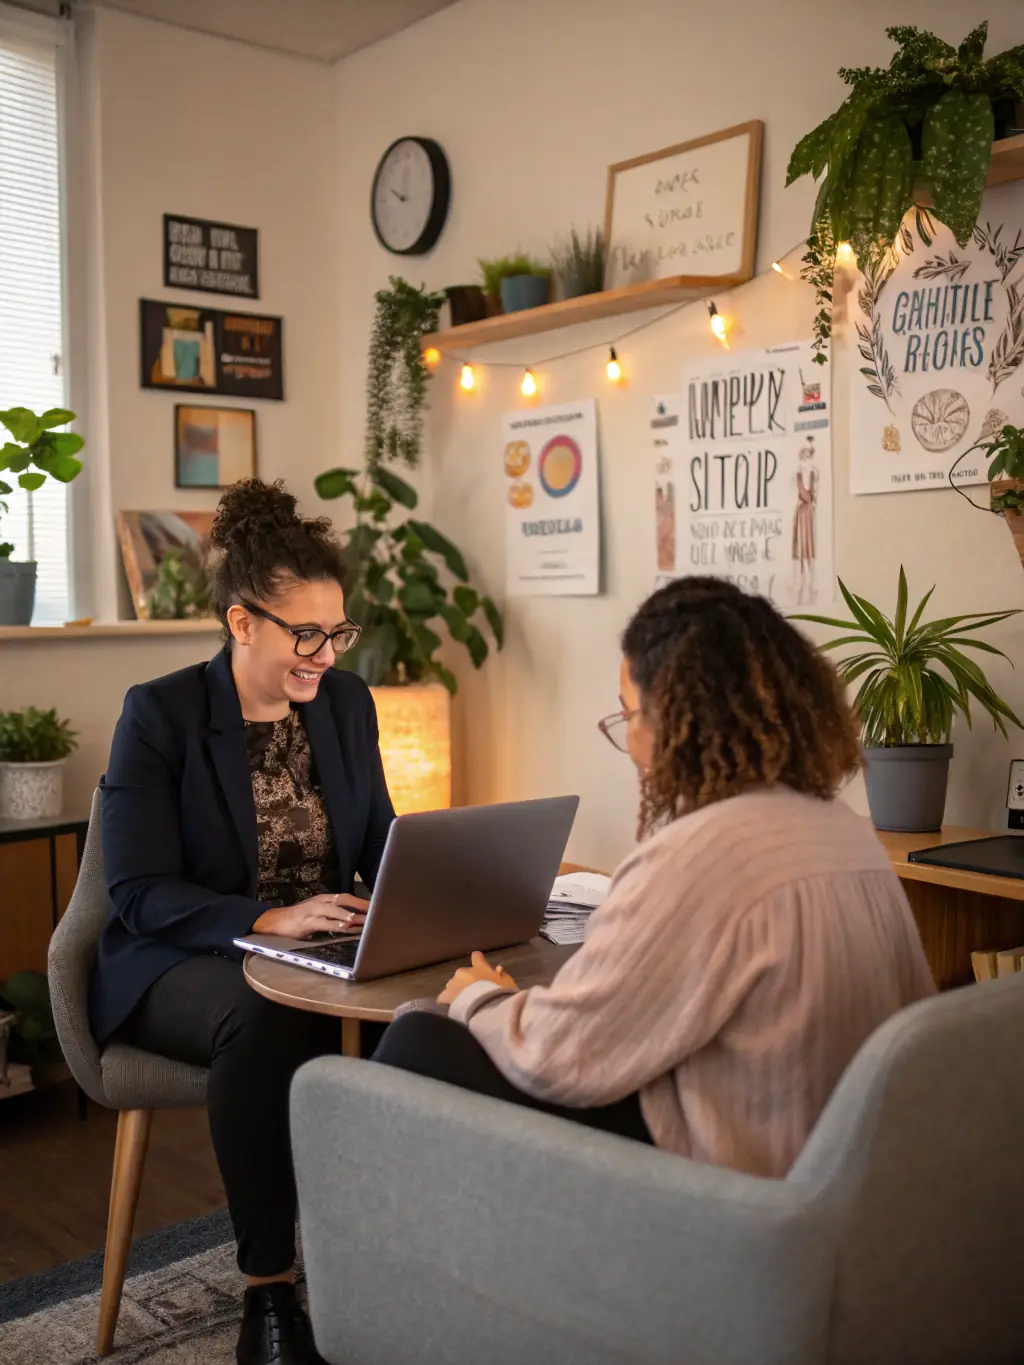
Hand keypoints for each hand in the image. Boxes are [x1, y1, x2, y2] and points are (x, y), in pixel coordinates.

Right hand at [252, 893, 368, 939]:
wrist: (275, 921)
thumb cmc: (300, 918)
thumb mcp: (318, 913)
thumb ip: (334, 915)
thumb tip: (356, 921)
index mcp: (324, 899)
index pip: (346, 897)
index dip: (361, 901)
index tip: (376, 905)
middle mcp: (320, 901)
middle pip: (344, 899)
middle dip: (360, 905)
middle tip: (376, 910)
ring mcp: (313, 911)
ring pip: (335, 910)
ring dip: (350, 915)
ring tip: (364, 920)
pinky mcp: (306, 922)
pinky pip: (324, 923)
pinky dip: (335, 925)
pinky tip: (344, 928)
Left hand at [437, 951, 517, 1004]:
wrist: (486, 1007)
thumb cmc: (500, 994)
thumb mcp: (507, 984)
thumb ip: (502, 975)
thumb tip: (498, 970)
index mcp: (480, 967)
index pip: (476, 957)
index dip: (477, 960)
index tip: (478, 962)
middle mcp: (465, 972)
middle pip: (463, 973)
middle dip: (466, 980)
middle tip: (472, 993)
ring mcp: (454, 983)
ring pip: (452, 985)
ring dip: (456, 991)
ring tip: (462, 1003)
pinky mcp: (445, 995)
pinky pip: (443, 998)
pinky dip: (446, 1002)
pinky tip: (451, 1009)